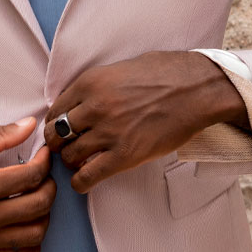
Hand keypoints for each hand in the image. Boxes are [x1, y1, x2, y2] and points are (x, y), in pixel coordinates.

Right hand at [0, 116, 56, 251]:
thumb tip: (29, 126)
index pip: (31, 176)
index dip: (44, 161)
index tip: (42, 154)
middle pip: (39, 206)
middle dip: (50, 186)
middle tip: (43, 175)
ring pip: (34, 235)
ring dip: (44, 215)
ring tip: (35, 198)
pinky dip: (31, 249)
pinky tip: (27, 230)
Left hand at [43, 50, 247, 192]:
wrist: (197, 89)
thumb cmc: (164, 74)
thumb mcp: (120, 69)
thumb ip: (95, 86)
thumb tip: (77, 102)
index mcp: (90, 82)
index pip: (55, 108)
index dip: (55, 122)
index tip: (60, 129)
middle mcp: (94, 107)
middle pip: (57, 133)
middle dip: (59, 142)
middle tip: (67, 146)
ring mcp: (109, 132)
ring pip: (70, 155)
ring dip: (71, 161)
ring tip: (80, 161)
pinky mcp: (125, 156)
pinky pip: (88, 176)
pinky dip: (80, 182)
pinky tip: (83, 181)